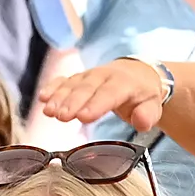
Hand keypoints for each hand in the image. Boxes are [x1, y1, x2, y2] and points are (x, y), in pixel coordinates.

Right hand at [34, 54, 169, 136]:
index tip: (83, 117)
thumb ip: (148, 115)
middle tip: (61, 116)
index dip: (96, 104)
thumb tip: (141, 122)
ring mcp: (89, 75)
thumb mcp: (152, 105)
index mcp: (125, 83)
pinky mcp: (78, 78)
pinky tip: (42, 97)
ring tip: (48, 112)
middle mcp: (104, 76)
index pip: (110, 93)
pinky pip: (64, 80)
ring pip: (73, 84)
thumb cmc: (142, 94)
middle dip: (73, 101)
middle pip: (87, 88)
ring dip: (59, 97)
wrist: (137, 73)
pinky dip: (53, 87)